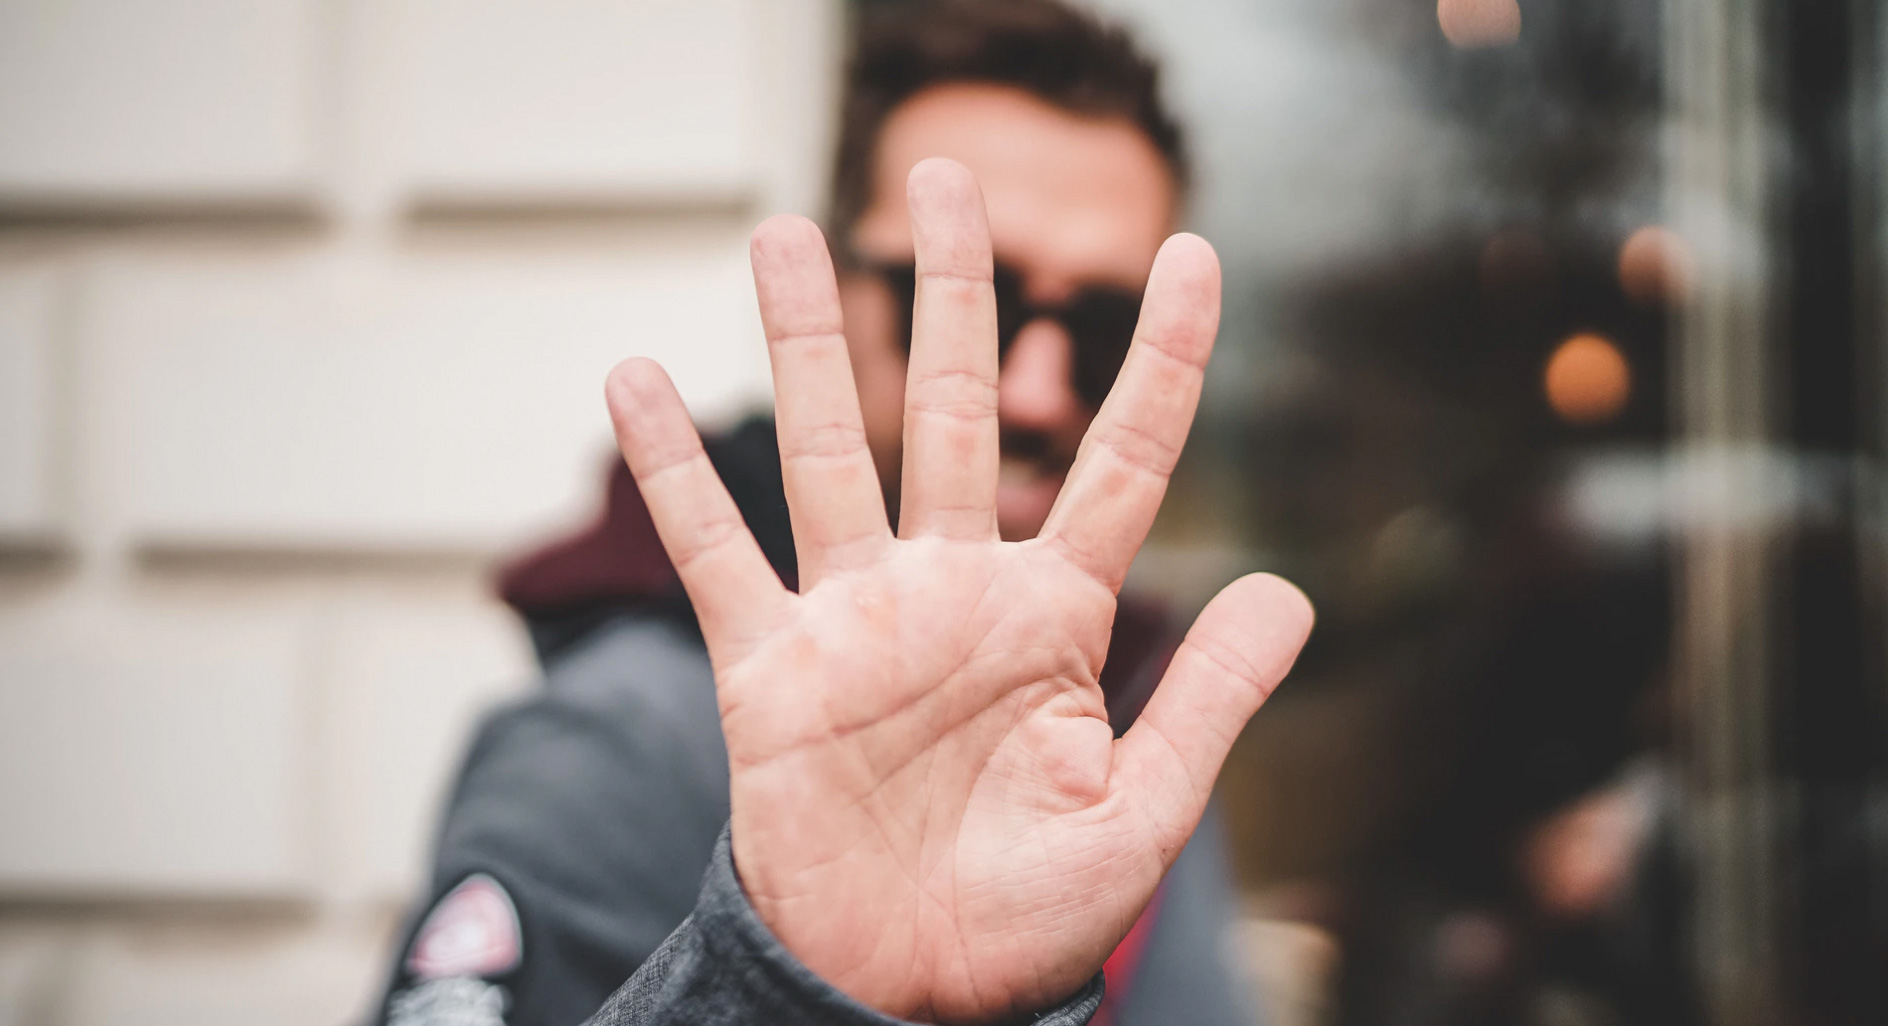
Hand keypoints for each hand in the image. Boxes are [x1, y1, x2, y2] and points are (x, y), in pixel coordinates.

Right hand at [605, 158, 1311, 1023]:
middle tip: (947, 178)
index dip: (1166, 362)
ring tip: (781, 230)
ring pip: (826, 451)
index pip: (1121, 464)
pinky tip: (633, 377)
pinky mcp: (768, 667)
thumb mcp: (1141, 816)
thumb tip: (1290, 588)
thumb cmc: (1029, 922)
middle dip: (952, 296)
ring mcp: (855, 620)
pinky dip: (675, 471)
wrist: (903, 992)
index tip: (1200, 256)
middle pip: (951, 410)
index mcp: (1053, 619)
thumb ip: (1206, 700)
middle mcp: (951, 593)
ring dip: (803, 341)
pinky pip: (716, 551)